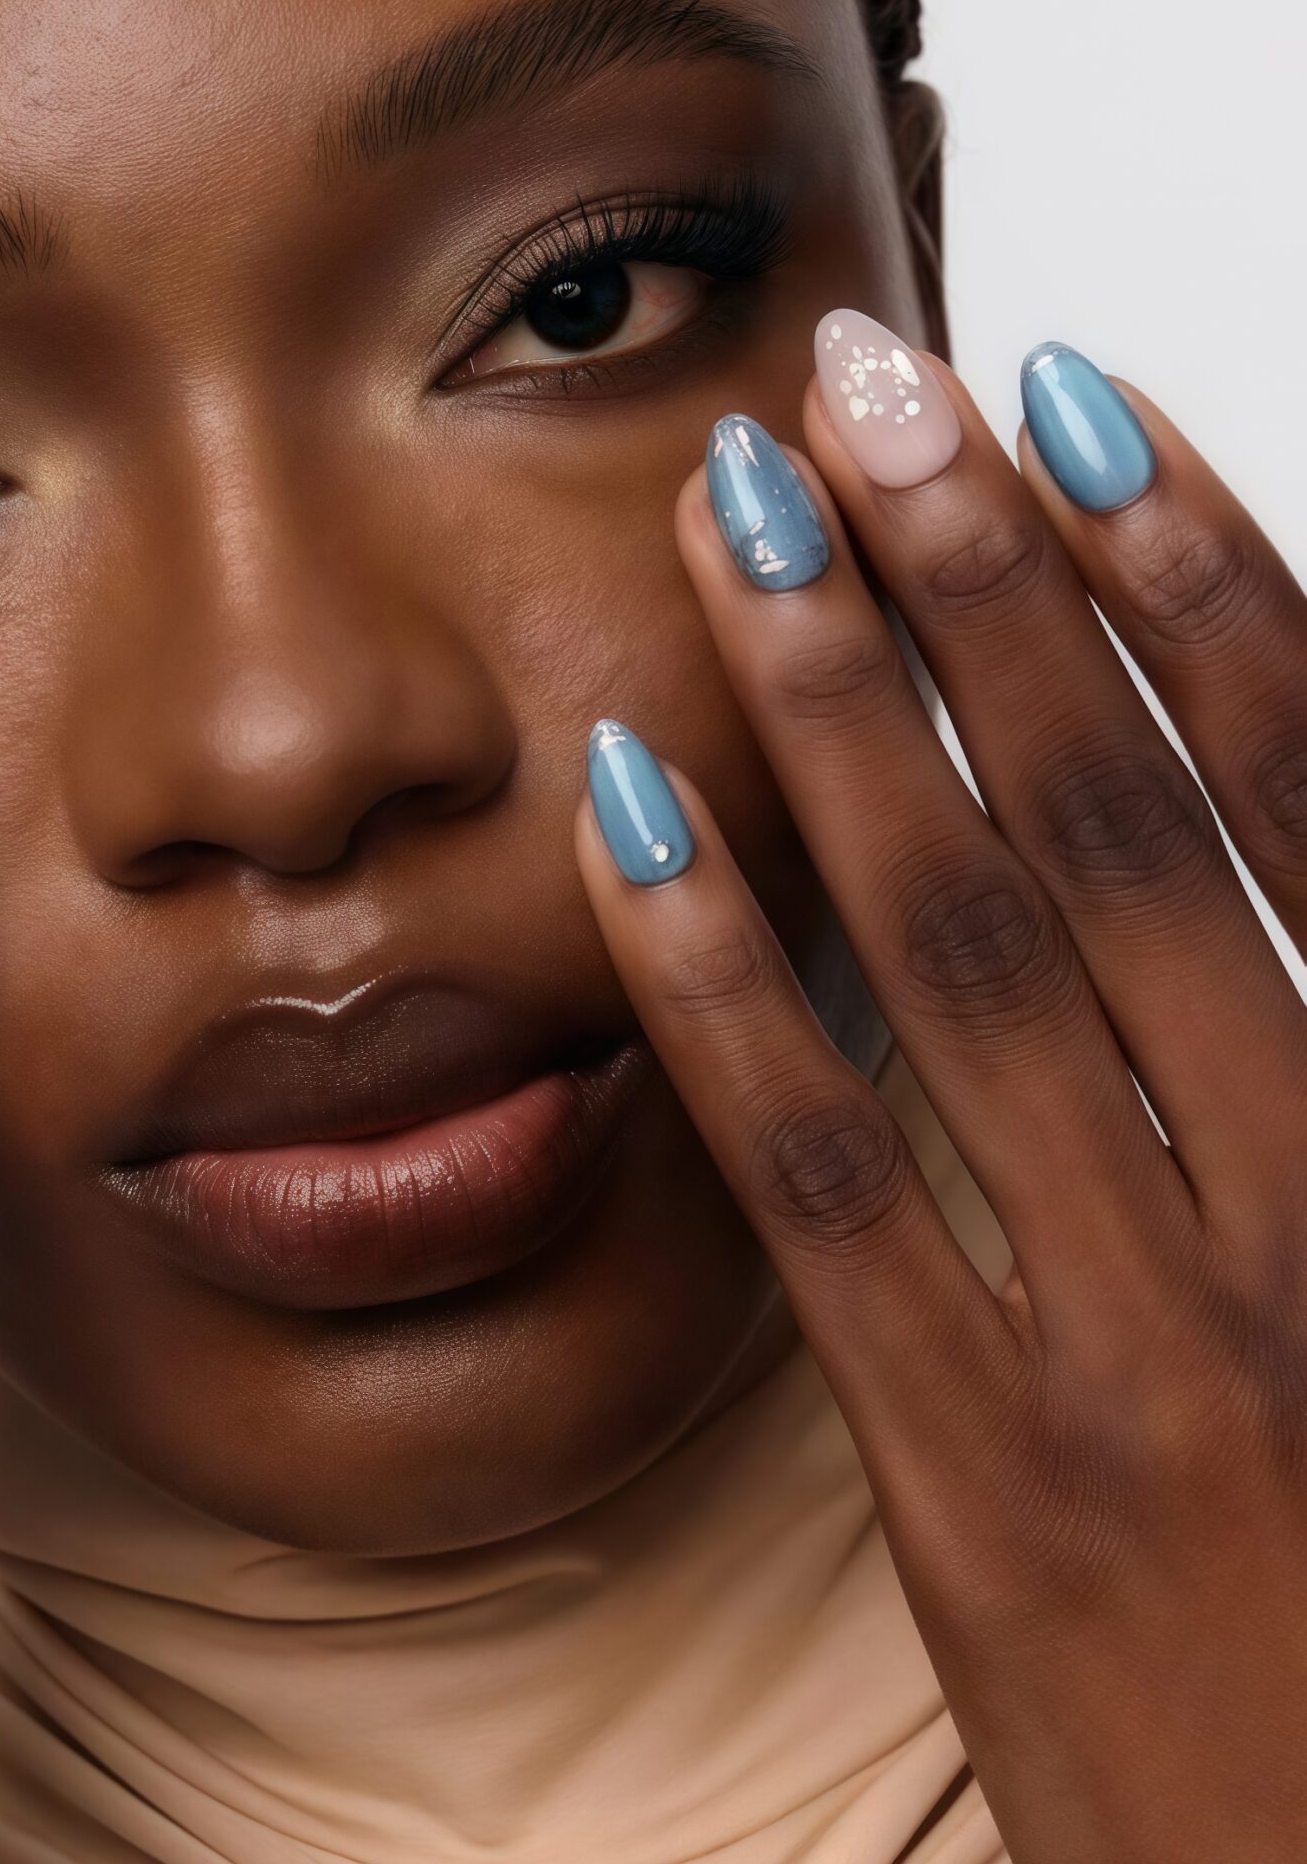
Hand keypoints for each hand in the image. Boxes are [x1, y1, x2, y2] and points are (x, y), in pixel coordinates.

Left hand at [576, 331, 1306, 1863]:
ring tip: (732, 520)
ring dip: (844, 708)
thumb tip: (1263, 883)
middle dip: (985, 575)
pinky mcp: (983, 1489)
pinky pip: (828, 1182)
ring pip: (972, 956)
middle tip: (858, 374)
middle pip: (1121, 820)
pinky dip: (722, 977)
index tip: (1068, 396)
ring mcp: (1145, 1352)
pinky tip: (621, 809)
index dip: (1194, 570)